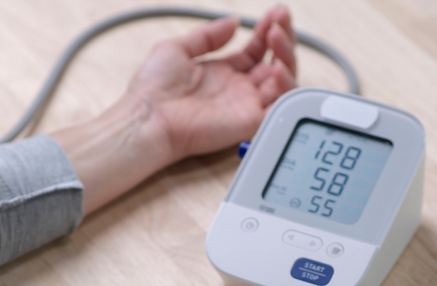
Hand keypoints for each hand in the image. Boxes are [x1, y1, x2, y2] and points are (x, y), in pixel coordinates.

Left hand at [51, 5, 298, 214]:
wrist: (148, 117)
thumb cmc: (154, 88)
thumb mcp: (177, 48)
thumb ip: (208, 35)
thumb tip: (232, 22)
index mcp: (223, 73)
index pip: (257, 50)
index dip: (268, 30)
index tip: (274, 12)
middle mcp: (239, 90)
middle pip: (276, 63)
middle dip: (284, 38)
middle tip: (279, 19)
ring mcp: (246, 106)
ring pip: (283, 82)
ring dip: (287, 56)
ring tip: (276, 36)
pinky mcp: (250, 122)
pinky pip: (279, 107)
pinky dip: (286, 88)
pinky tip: (277, 68)